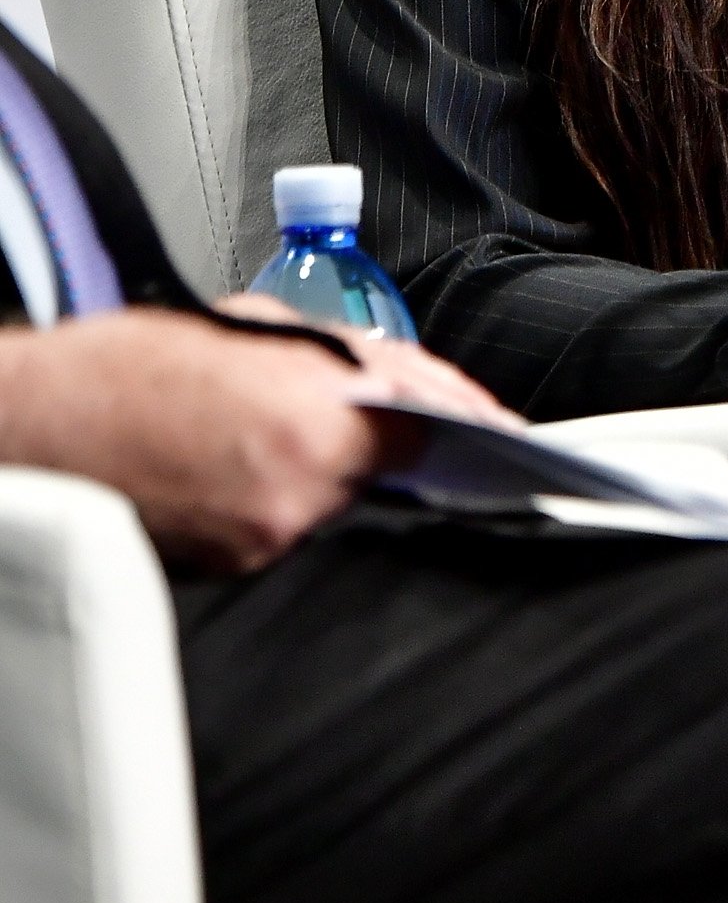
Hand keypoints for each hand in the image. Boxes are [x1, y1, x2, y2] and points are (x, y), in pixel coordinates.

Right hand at [0, 306, 517, 572]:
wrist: (32, 433)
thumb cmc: (118, 373)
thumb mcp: (246, 330)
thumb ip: (334, 357)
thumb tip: (394, 378)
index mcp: (309, 423)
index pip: (429, 427)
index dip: (471, 421)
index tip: (505, 430)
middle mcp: (297, 495)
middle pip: (389, 469)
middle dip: (398, 443)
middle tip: (418, 427)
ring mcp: (264, 544)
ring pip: (339, 501)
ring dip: (334, 470)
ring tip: (284, 432)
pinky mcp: (232, 572)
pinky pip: (289, 530)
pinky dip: (287, 497)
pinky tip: (254, 467)